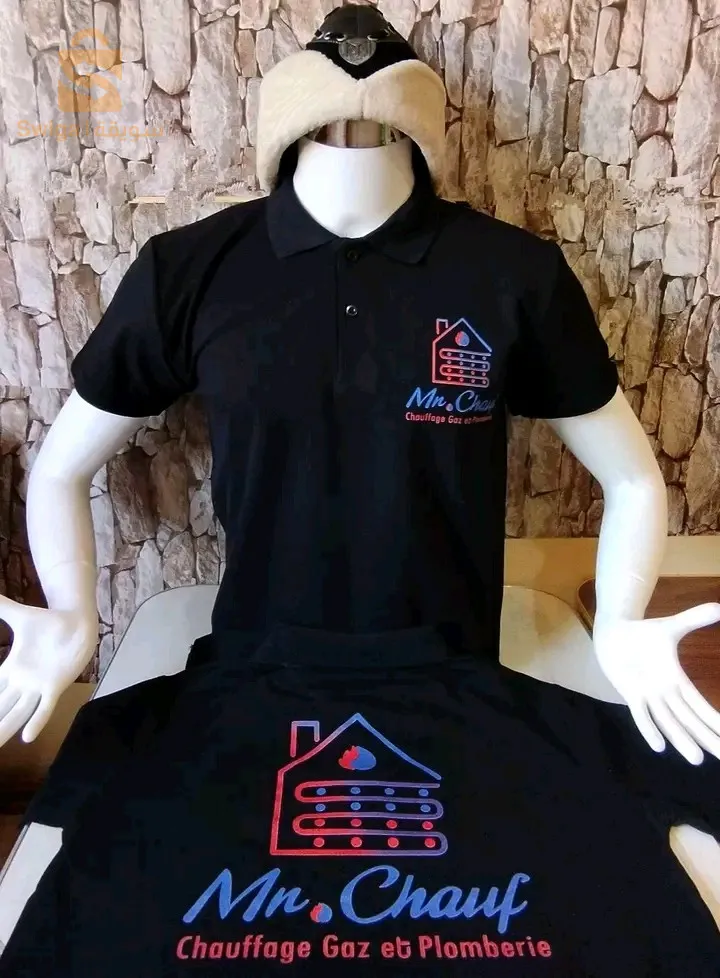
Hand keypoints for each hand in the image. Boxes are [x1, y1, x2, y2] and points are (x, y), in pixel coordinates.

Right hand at [0, 595, 97, 747]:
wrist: (77, 622)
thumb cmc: (49, 622)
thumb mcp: (19, 616)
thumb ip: (0, 608)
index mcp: (11, 669)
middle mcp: (22, 682)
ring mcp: (38, 686)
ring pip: (16, 713)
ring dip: (5, 729)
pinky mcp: (55, 686)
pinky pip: (44, 707)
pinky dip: (36, 720)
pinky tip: (26, 737)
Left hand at [593, 603, 719, 764]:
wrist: (613, 632)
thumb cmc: (643, 634)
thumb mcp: (672, 627)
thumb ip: (694, 619)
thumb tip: (719, 607)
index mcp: (677, 680)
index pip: (700, 706)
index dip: (715, 721)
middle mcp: (664, 692)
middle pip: (689, 720)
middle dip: (707, 738)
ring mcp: (647, 694)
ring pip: (668, 721)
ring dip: (681, 739)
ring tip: (697, 759)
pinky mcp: (629, 692)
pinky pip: (641, 713)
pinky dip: (648, 728)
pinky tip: (660, 747)